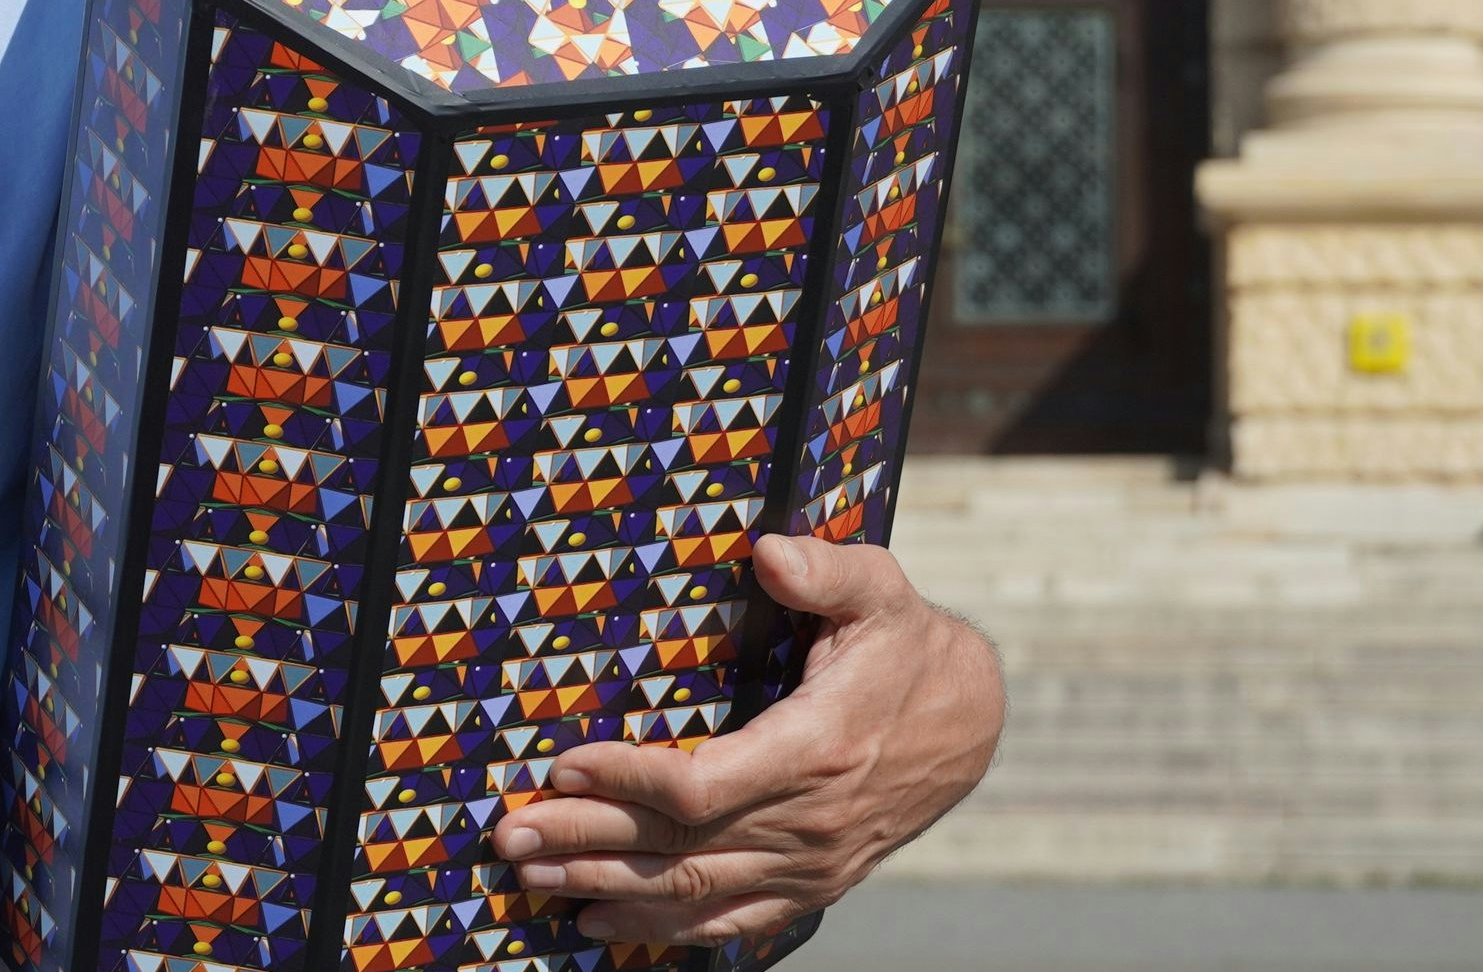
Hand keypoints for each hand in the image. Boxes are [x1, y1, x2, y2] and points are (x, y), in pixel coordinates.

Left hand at [490, 537, 1003, 946]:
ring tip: (531, 881)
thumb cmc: (907, 645)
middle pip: (678, 848)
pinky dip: (663, 930)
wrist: (973, 723)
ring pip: (693, 892)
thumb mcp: (880, 590)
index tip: (560, 762)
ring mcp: (813, 864)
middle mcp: (812, 820)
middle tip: (509, 837)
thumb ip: (826, 570)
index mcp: (818, 748)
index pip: (701, 785)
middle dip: (586, 842)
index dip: (625, 779)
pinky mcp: (815, 884)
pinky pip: (731, 920)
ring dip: (606, 889)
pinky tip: (602, 925)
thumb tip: (768, 553)